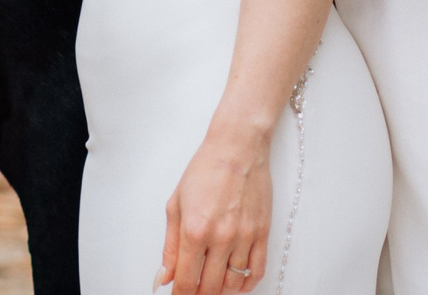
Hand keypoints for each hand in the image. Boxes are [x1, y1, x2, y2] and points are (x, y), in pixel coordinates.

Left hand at [158, 121, 270, 294]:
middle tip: (193, 290)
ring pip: (233, 284)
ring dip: (221, 291)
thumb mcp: (176, 205)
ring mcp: (244, 237)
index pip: (186, 281)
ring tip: (212, 285)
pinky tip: (236, 283)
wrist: (237, 147)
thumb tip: (165, 277)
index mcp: (195, 231)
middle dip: (199, 294)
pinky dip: (246, 284)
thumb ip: (170, 246)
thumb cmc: (205, 170)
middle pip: (210, 288)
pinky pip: (257, 271)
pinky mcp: (262, 233)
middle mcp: (221, 238)